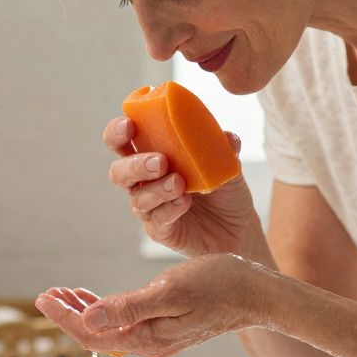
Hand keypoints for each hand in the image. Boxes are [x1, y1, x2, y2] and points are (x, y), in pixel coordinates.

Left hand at [34, 254, 268, 356]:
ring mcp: (159, 337)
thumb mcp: (169, 291)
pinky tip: (98, 299)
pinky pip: (127, 324)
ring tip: (65, 293)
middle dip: (70, 314)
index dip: (64, 317)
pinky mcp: (167, 327)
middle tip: (48, 293)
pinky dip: (107, 310)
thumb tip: (90, 320)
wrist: (257, 294)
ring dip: (87, 311)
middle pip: (98, 335)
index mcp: (147, 337)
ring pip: (111, 329)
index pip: (92, 334)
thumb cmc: (218, 286)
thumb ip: (128, 307)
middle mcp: (150, 344)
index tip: (43, 297)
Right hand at [103, 117, 260, 257]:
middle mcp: (144, 182)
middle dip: (135, 164)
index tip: (128, 125)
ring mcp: (150, 207)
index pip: (122, 142)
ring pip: (138, 197)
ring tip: (179, 182)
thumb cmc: (223, 190)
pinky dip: (169, 209)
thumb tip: (229, 138)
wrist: (238, 227)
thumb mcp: (226, 165)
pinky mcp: (160, 230)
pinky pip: (156, 220)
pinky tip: (184, 202)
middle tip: (160, 161)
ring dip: (157, 188)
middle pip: (119, 172)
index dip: (117, 133)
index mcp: (151, 156)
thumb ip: (222, 149)